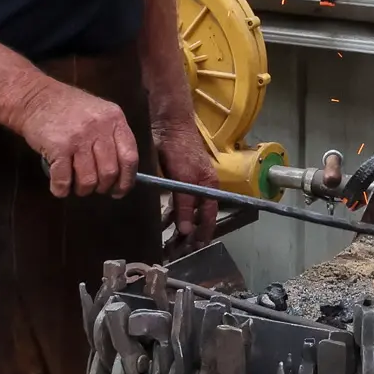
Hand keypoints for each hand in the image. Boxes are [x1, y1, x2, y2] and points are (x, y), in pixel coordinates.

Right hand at [12, 79, 138, 197]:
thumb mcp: (99, 113)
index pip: (130, 157)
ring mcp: (79, 138)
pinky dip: (62, 190)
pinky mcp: (58, 147)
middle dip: (103, 187)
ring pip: (88, 179)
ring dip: (83, 190)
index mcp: (115, 119)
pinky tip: (60, 188)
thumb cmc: (69, 107)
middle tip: (96, 188)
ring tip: (77, 187)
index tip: (120, 190)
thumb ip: (111, 136)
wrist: (35, 97)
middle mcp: (100, 128)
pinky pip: (64, 179)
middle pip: (110, 172)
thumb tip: (120, 171)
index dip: (127, 179)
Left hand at [153, 122, 220, 247]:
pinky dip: (175, 212)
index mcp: (207, 186)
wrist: (171, 124)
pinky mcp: (183, 178)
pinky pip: (182, 201)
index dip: (202, 233)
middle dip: (192, 233)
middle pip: (199, 216)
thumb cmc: (178, 148)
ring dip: (181, 224)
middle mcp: (203, 186)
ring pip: (190, 210)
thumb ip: (183, 204)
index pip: (207, 216)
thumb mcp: (181, 179)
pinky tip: (165, 220)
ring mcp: (193, 182)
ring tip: (172, 239)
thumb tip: (185, 229)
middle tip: (181, 249)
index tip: (196, 249)